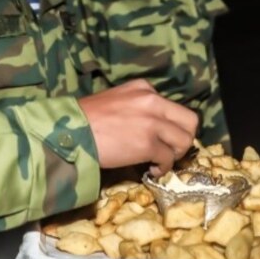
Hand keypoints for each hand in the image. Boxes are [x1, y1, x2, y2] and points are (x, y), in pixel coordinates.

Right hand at [77, 79, 197, 176]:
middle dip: (184, 138)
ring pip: (184, 140)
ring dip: (175, 154)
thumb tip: (152, 126)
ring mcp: (152, 122)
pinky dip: (163, 168)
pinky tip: (151, 170)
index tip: (162, 137)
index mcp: (143, 88)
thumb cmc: (85, 118)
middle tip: (171, 150)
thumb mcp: (115, 99)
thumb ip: (137, 106)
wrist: (70, 131)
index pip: (173, 106)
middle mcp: (152, 101)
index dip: (171, 125)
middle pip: (189, 121)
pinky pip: (168, 159)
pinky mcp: (148, 144)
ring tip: (159, 161)